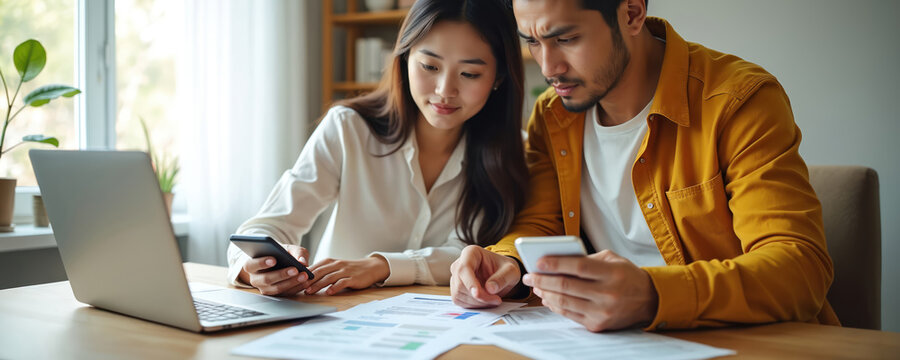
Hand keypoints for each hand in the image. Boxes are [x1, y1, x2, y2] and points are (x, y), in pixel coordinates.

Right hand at [238, 244, 311, 295]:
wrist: (281, 263)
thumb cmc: (281, 254)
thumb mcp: (288, 248)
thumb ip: (296, 252)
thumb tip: (303, 262)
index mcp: (251, 265)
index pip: (251, 265)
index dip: (261, 262)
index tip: (274, 259)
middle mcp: (255, 279)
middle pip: (266, 279)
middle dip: (282, 274)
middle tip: (295, 269)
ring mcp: (264, 289)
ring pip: (276, 289)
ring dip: (291, 283)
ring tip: (304, 276)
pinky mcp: (275, 295)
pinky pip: (285, 293)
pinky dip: (296, 288)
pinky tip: (305, 282)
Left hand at [303, 256, 390, 294]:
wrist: (370, 267)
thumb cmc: (350, 270)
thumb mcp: (335, 268)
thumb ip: (323, 272)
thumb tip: (305, 280)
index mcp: (330, 262)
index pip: (314, 268)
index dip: (303, 275)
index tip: (294, 282)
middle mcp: (336, 265)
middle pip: (319, 272)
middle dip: (308, 280)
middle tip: (297, 288)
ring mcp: (345, 271)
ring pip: (329, 277)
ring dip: (318, 285)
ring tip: (309, 292)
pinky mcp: (353, 278)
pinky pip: (342, 282)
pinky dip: (335, 287)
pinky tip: (329, 292)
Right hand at [450, 245, 522, 307]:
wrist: (502, 274)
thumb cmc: (505, 269)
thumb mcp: (511, 271)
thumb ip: (503, 278)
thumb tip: (490, 289)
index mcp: (471, 253)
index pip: (464, 268)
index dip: (470, 282)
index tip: (478, 293)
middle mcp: (460, 263)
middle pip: (460, 284)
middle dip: (478, 296)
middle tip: (496, 299)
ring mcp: (456, 277)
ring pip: (458, 294)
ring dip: (476, 302)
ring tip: (493, 300)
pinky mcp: (456, 289)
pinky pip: (459, 301)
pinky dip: (473, 305)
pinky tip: (485, 302)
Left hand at [522, 249, 657, 331]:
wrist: (649, 300)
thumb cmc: (627, 276)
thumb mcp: (612, 259)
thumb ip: (587, 258)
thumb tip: (557, 260)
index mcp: (611, 273)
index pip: (578, 266)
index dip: (555, 263)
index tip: (538, 262)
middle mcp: (607, 293)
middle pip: (566, 286)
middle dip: (542, 280)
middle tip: (529, 276)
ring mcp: (602, 311)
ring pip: (564, 302)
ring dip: (545, 294)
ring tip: (536, 286)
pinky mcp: (598, 324)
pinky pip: (570, 315)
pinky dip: (555, 306)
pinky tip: (547, 298)